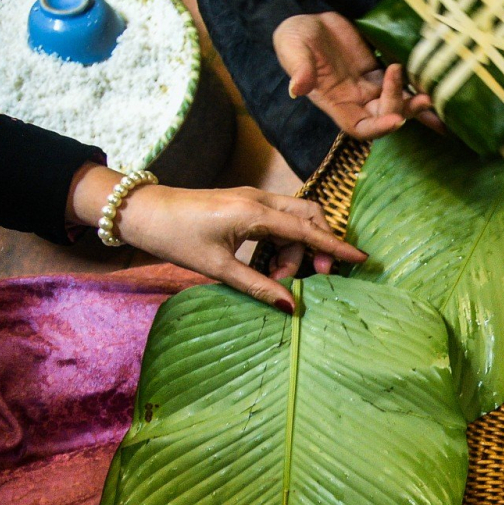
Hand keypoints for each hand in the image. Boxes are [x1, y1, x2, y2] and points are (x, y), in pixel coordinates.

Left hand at [68, 163, 365, 311]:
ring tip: (277, 277)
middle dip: (317, 247)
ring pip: (294, 220)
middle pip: (309, 218)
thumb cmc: (175, 237)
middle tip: (311, 278)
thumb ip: (258, 286)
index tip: (361, 258)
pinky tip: (269, 263)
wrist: (142, 211)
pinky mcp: (245, 203)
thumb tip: (291, 306)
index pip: (307, 230)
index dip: (335, 247)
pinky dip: (282, 241)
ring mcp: (253, 198)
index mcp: (254, 212)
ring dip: (295, 249)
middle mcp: (260, 199)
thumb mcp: (217, 267)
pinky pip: (279, 220)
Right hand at [273, 12, 437, 136]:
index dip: (378, 128)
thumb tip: (297, 89)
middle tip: (419, 97)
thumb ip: (298, 69)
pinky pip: (400, 83)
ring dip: (414, 104)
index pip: (360, 127)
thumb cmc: (294, 38)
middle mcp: (354, 100)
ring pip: (396, 103)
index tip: (395, 120)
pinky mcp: (378, 70)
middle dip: (402, 111)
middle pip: (384, 116)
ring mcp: (368, 86)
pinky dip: (414, 85)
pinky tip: (430, 81)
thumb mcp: (292, 49)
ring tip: (429, 96)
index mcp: (334, 102)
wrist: (306, 20)